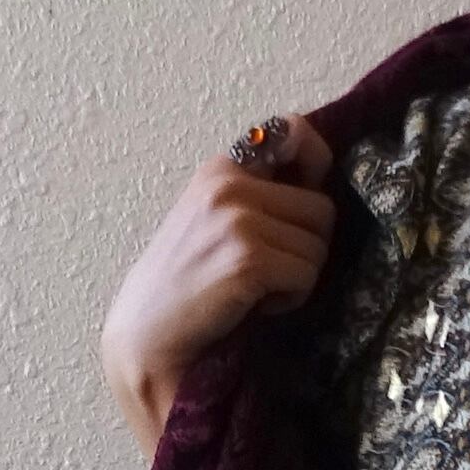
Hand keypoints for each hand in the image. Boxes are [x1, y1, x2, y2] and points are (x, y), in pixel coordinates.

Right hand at [101, 114, 340, 453]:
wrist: (147, 338)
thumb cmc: (186, 287)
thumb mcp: (215, 221)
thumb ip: (258, 195)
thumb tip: (322, 179)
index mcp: (220, 169)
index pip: (294, 131)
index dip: (317, 165)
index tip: (308, 198)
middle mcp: (228, 184)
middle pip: (321, 208)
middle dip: (305, 245)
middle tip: (266, 270)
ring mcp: (238, 220)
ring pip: (319, 246)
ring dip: (297, 276)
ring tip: (254, 289)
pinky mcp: (249, 259)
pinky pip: (307, 275)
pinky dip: (290, 299)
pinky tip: (252, 306)